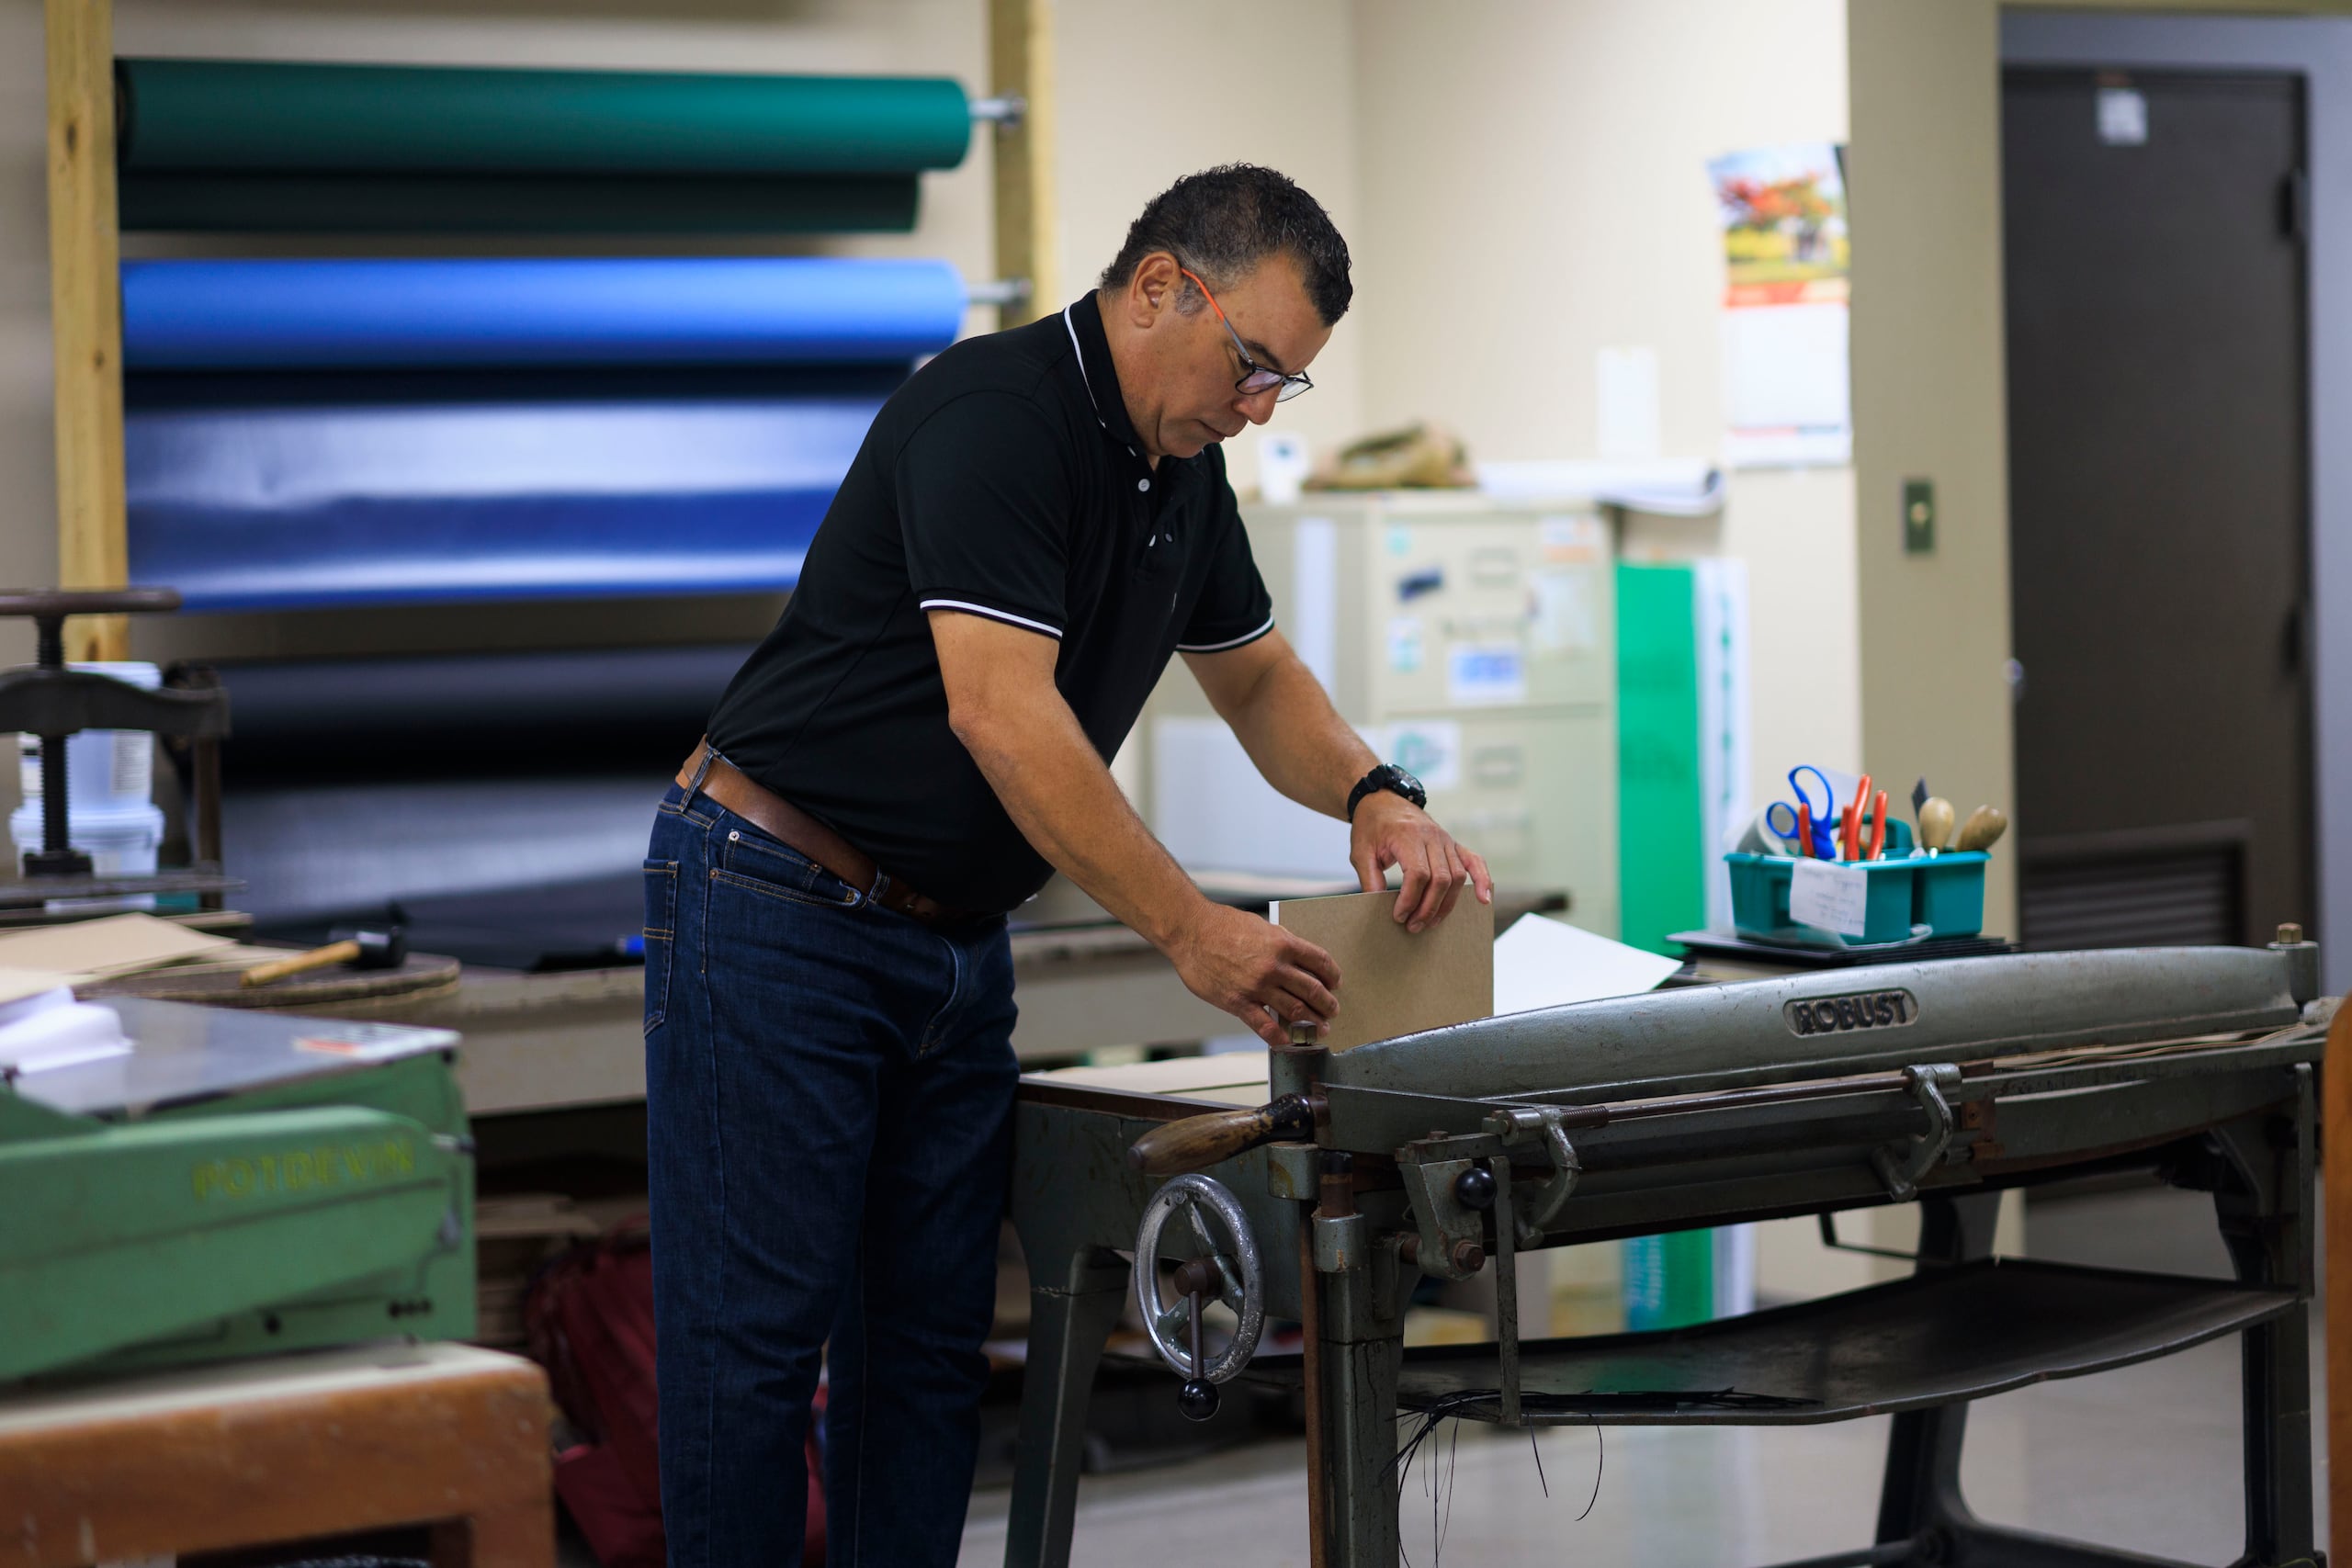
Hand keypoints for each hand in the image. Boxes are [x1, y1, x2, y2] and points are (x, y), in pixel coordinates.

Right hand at [1167, 901, 1341, 1048]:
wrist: (1191, 932)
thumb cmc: (1222, 925)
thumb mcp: (1261, 926)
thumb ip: (1281, 942)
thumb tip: (1297, 958)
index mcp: (1283, 943)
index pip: (1320, 961)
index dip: (1333, 974)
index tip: (1335, 983)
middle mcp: (1275, 966)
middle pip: (1312, 989)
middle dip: (1327, 1004)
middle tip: (1332, 1010)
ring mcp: (1257, 986)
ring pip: (1295, 1010)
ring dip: (1312, 1021)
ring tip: (1320, 1028)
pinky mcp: (1239, 1002)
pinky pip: (1265, 1025)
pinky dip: (1280, 1037)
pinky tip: (1288, 1041)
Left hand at [1350, 792, 1493, 932]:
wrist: (1382, 800)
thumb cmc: (1371, 827)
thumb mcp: (1360, 851)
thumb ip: (1370, 878)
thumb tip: (1378, 906)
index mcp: (1407, 835)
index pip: (1418, 873)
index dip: (1410, 899)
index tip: (1399, 915)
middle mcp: (1431, 835)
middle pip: (1440, 878)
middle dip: (1428, 908)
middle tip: (1413, 926)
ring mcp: (1445, 839)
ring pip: (1456, 876)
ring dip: (1446, 904)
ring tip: (1430, 922)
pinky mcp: (1453, 843)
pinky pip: (1474, 861)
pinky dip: (1482, 880)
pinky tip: (1484, 900)